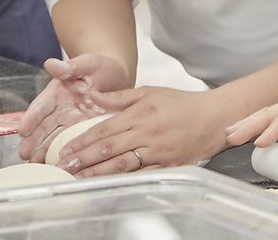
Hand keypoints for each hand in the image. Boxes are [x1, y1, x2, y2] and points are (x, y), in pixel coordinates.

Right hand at [18, 54, 131, 162]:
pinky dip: (65, 154)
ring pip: (54, 138)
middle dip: (33, 140)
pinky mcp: (83, 132)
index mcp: (57, 92)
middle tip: (24, 154)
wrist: (117, 75)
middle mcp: (61, 109)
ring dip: (44, 151)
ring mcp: (71, 122)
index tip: (22, 129)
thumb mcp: (87, 62)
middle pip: (43, 126)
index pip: (41, 105)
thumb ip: (70, 66)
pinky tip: (59, 165)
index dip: (31, 117)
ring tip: (36, 163)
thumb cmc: (99, 66)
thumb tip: (51, 63)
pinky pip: (72, 144)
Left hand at [57, 86, 229, 176]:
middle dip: (83, 159)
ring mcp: (156, 152)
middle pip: (108, 149)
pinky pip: (141, 175)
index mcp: (139, 114)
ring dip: (97, 173)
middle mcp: (145, 134)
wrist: (214, 118)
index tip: (65, 149)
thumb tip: (93, 95)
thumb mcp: (150, 92)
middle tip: (64, 166)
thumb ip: (120, 97)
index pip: (104, 130)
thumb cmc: (181, 103)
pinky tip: (107, 185)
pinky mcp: (167, 166)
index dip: (82, 141)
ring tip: (78, 178)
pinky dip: (122, 181)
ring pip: (121, 165)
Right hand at [225, 75, 277, 151]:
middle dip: (249, 124)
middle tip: (230, 136)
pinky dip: (261, 127)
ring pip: (270, 115)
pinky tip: (251, 134)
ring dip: (250, 123)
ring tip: (231, 134)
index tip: (260, 143)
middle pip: (270, 112)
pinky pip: (276, 121)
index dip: (272, 129)